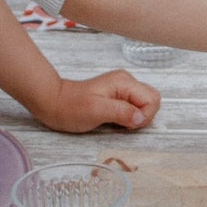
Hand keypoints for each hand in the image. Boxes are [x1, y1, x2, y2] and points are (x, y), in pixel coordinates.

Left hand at [25, 71, 159, 132]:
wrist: (54, 103)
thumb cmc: (71, 108)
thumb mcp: (97, 111)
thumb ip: (121, 112)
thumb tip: (140, 118)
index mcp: (124, 82)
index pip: (152, 99)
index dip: (144, 116)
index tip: (127, 124)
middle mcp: (127, 82)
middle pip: (152, 99)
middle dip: (144, 116)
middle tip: (125, 124)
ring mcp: (123, 88)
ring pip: (145, 104)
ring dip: (137, 117)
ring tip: (118, 122)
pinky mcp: (118, 96)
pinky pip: (135, 106)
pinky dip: (130, 116)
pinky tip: (116, 120)